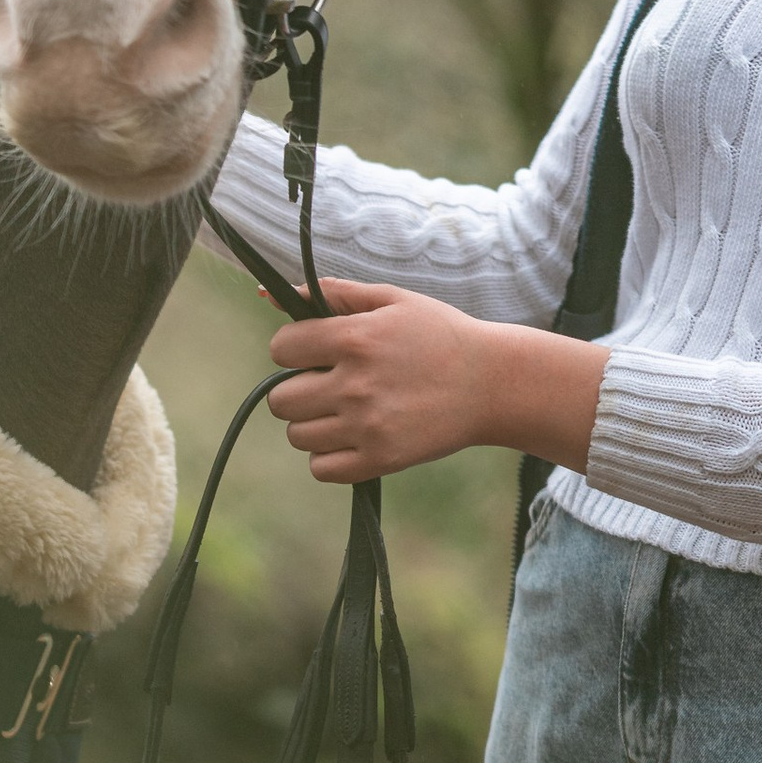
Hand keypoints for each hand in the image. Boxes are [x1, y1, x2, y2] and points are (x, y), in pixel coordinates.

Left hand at [267, 281, 606, 482]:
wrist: (492, 383)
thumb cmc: (439, 334)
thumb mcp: (391, 299)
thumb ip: (332, 294)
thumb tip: (268, 293)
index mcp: (354, 337)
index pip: (281, 348)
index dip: (295, 348)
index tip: (319, 352)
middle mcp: (355, 384)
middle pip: (281, 398)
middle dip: (298, 389)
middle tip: (330, 385)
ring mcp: (367, 426)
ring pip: (297, 435)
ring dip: (313, 424)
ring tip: (345, 412)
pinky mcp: (381, 459)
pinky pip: (321, 469)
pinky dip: (329, 457)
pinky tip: (352, 438)